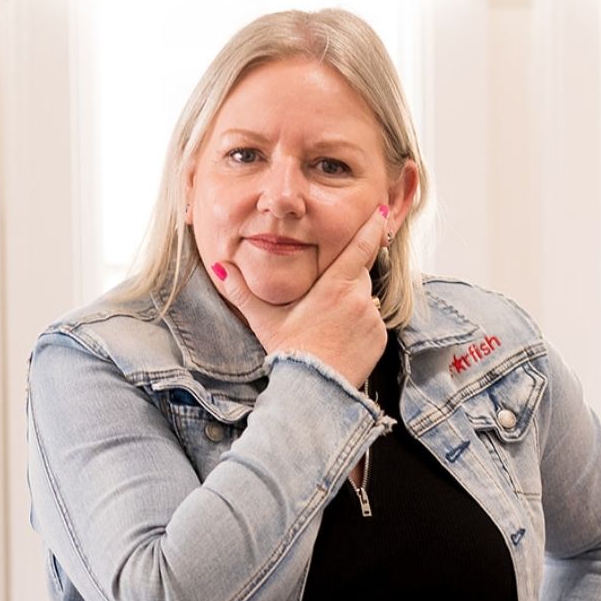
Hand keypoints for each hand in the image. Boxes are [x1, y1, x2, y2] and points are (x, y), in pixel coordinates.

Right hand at [211, 205, 388, 387]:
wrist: (314, 389)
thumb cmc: (289, 351)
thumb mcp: (263, 318)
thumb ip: (241, 290)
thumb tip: (220, 267)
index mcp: (334, 285)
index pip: (360, 246)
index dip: (372, 226)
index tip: (380, 211)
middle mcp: (359, 297)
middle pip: (358, 273)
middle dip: (345, 278)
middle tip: (323, 299)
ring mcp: (372, 318)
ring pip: (366, 298)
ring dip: (352, 303)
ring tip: (328, 325)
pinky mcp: (379, 337)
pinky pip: (373, 322)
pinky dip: (360, 325)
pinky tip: (339, 339)